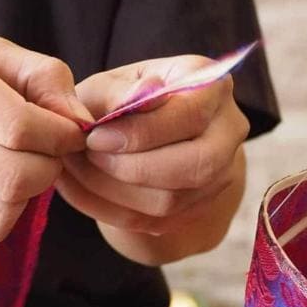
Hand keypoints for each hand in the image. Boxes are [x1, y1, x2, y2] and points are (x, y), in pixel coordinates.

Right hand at [0, 24, 92, 241]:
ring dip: (32, 191)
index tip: (69, 130)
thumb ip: (41, 76)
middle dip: (51, 166)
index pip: (21, 127)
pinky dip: (9, 209)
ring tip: (22, 162)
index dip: (61, 135)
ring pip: (5, 208)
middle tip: (49, 149)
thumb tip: (83, 122)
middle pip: (15, 176)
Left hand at [56, 55, 248, 262]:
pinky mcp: (199, 206)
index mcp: (213, 86)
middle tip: (89, 158)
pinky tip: (83, 190)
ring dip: (115, 192)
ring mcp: (220, 173)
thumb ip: (120, 92)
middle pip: (194, 167)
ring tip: (78, 171)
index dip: (141, 133)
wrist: (140, 131)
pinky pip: (155, 222)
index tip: (95, 138)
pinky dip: (111, 210)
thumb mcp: (112, 83)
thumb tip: (140, 96)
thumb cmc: (121, 99)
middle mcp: (228, 131)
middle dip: (132, 169)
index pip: (190, 116)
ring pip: (171, 201)